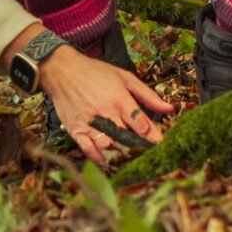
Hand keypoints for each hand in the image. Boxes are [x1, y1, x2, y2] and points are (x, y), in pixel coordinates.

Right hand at [38, 47, 172, 163]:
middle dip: (140, 149)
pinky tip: (108, 161)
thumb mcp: (124, 77)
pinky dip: (100, 158)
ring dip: (121, 155)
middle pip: (128, 139)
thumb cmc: (94, 72)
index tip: (161, 147)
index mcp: (120, 99)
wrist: (62, 70)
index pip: (142, 124)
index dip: (154, 138)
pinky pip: (89, 150)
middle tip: (148, 158)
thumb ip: (147, 95)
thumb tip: (169, 109)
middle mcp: (106, 113)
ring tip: (131, 161)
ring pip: (109, 147)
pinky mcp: (76, 130)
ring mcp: (90, 123)